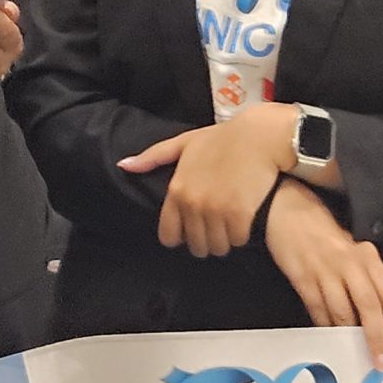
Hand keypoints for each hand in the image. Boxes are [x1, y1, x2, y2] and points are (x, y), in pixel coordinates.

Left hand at [119, 103, 295, 257]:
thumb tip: (123, 165)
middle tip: (217, 228)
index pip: (169, 236)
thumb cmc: (223, 138)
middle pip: (196, 246)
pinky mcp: (240, 214)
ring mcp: (216, 210)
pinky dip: (241, 235)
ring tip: (230, 226)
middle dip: (206, 241)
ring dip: (224, 241)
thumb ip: (154, 157)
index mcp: (177, 190)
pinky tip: (244, 221)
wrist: (259, 136)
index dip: (182, 236)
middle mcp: (193, 203)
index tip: (193, 230)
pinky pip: (237, 240)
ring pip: (217, 247)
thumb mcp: (184, 143)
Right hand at [263, 183, 382, 371]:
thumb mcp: (352, 247)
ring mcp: (324, 271)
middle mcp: (349, 263)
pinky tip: (330, 338)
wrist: (285, 210)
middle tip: (381, 361)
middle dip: (375, 337)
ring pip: (342, 312)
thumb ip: (365, 276)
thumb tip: (378, 314)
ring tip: (355, 356)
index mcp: (367, 255)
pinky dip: (324, 326)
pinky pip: (317, 309)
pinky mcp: (302, 278)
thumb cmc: (322, 230)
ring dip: (349, 337)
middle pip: (368, 306)